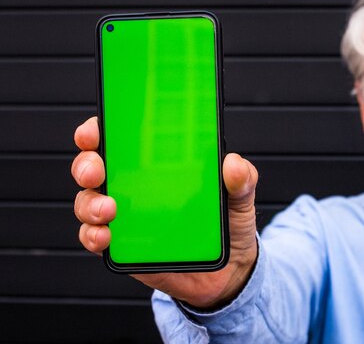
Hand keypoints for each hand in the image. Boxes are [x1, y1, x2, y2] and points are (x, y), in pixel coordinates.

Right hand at [72, 117, 258, 308]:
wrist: (229, 269)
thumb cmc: (228, 223)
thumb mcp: (240, 197)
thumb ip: (242, 179)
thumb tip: (234, 163)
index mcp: (159, 164)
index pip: (121, 137)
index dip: (100, 129)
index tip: (96, 130)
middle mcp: (136, 185)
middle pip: (94, 166)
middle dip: (87, 164)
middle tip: (97, 172)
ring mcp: (126, 215)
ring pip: (89, 201)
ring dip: (89, 203)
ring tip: (109, 210)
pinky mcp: (124, 246)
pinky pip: (96, 238)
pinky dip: (93, 236)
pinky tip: (105, 236)